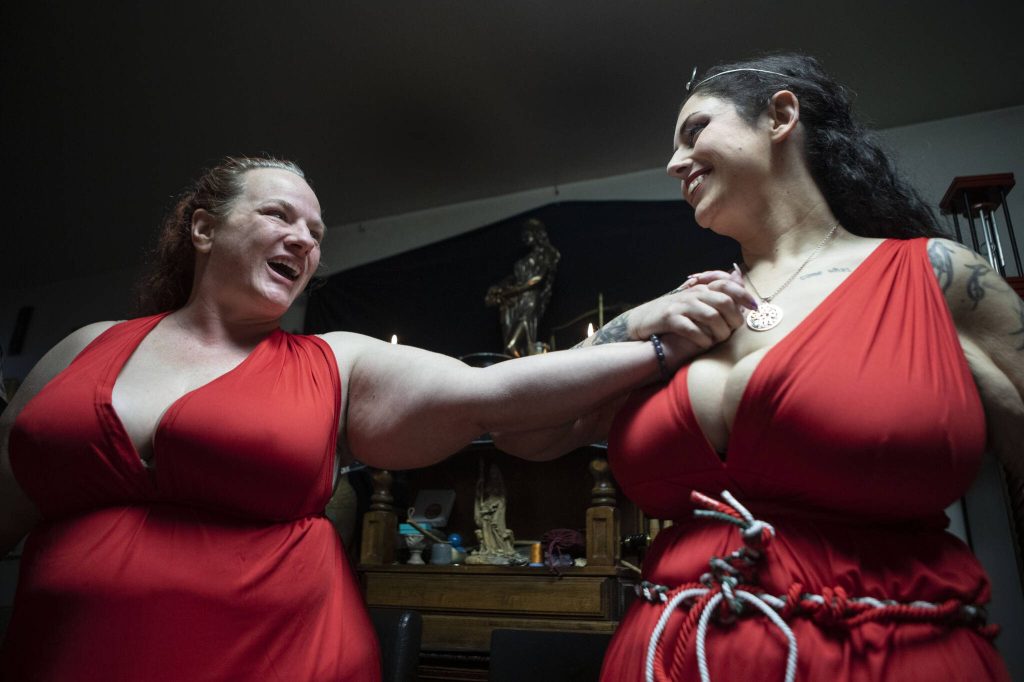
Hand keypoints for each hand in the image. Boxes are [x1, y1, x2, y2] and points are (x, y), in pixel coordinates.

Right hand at [625, 265, 755, 352]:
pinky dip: (702, 339)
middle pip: (724, 301)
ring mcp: (680, 306)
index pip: (728, 285)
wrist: (643, 320)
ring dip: (720, 332)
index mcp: (701, 288)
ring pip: (711, 316)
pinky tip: (705, 344)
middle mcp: (692, 294)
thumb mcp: (696, 299)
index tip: (755, 308)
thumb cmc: (675, 313)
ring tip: (720, 340)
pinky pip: (692, 329)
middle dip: (734, 318)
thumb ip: (716, 291)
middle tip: (734, 330)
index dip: (744, 295)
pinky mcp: (669, 319)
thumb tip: (738, 277)